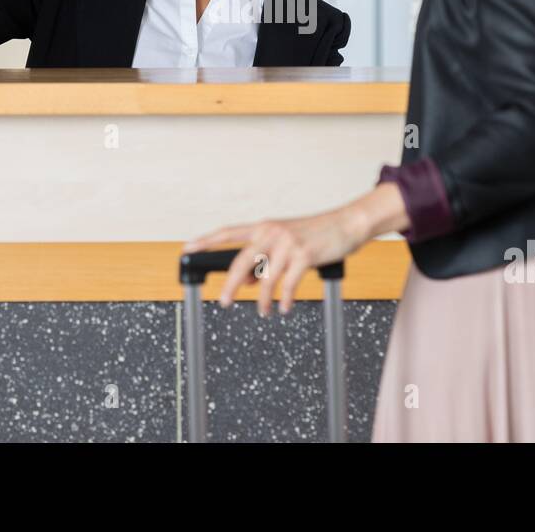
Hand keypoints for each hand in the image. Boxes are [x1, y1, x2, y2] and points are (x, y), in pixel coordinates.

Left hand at [183, 206, 370, 316]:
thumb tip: (245, 281)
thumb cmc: (316, 234)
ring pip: (264, 278)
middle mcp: (272, 232)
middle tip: (224, 301)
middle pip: (241, 261)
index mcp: (264, 226)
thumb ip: (265, 259)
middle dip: (229, 284)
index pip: (228, 232)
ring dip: (262, 300)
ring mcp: (288, 243)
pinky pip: (287, 285)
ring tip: (263, 311)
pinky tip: (284, 307)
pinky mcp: (304, 255)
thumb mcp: (286, 243)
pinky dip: (284, 300)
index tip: (188, 248)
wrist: (346, 224)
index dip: (206, 240)